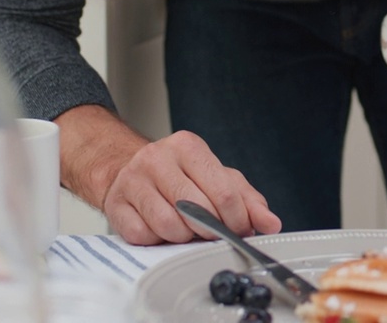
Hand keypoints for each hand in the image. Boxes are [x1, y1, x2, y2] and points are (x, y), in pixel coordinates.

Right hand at [57, 105, 281, 244]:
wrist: (126, 169)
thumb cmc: (179, 175)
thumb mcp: (217, 178)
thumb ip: (247, 200)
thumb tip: (271, 223)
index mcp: (188, 147)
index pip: (224, 192)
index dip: (237, 220)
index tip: (239, 230)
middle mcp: (158, 158)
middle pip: (197, 210)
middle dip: (210, 230)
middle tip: (212, 233)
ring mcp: (133, 179)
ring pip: (169, 225)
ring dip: (182, 236)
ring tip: (184, 229)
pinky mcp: (116, 203)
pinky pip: (143, 235)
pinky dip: (156, 240)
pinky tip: (159, 229)